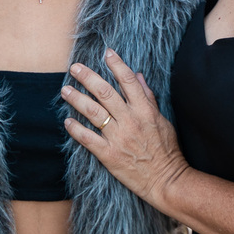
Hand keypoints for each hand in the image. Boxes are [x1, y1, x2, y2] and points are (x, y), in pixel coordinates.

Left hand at [61, 48, 187, 208]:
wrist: (167, 181)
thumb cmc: (167, 151)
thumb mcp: (162, 120)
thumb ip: (148, 97)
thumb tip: (138, 75)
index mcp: (145, 110)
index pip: (128, 81)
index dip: (116, 64)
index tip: (106, 53)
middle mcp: (130, 120)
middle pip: (105, 92)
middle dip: (87, 77)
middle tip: (74, 67)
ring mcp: (119, 138)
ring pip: (93, 112)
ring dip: (77, 99)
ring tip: (65, 90)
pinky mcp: (109, 155)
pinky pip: (88, 139)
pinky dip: (76, 129)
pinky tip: (67, 121)